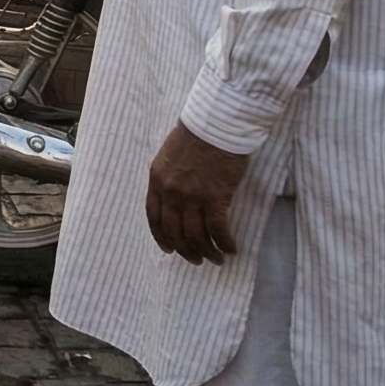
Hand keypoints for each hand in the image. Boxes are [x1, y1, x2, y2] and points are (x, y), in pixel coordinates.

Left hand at [145, 123, 251, 264]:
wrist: (216, 125)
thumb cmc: (195, 136)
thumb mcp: (168, 156)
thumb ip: (167, 179)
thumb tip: (174, 200)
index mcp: (156, 181)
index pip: (154, 217)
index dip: (161, 237)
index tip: (169, 249)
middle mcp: (171, 192)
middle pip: (175, 231)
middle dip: (186, 250)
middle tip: (196, 260)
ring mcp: (192, 196)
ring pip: (196, 235)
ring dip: (207, 252)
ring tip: (216, 260)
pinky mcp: (216, 197)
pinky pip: (218, 229)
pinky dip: (225, 243)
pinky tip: (231, 249)